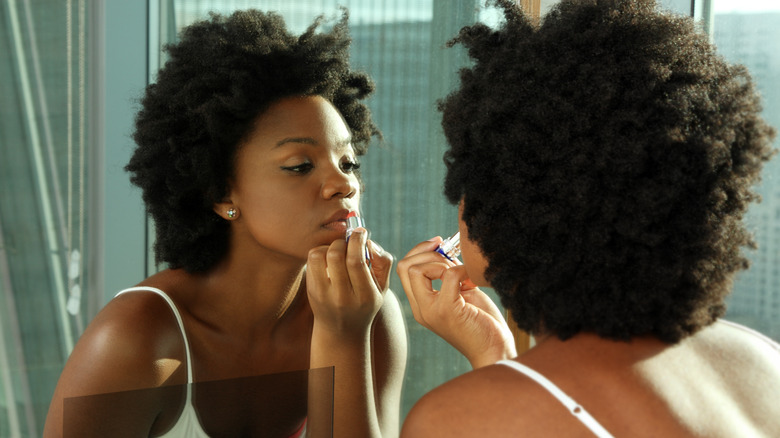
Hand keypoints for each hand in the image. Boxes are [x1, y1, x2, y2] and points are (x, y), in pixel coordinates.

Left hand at [307, 228, 392, 338]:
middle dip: (343, 242)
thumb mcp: (382, 288)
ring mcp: (324, 295)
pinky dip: (321, 252)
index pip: (356, 261)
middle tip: (349, 243)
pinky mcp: (312, 291)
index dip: (357, 240)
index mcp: (364, 296)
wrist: (342, 331)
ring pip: (319, 255)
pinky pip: (312, 261)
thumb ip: (382, 262)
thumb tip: (368, 242)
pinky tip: (329, 259)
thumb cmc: (365, 303)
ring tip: (338, 251)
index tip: (361, 233)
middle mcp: (342, 297)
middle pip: (336, 255)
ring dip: (329, 246)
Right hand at [397, 239, 515, 367]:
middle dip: (426, 251)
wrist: (495, 351)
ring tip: (462, 274)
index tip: (438, 244)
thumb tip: (444, 251)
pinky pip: (449, 275)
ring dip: (442, 262)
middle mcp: (421, 309)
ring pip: (418, 270)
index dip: (419, 251)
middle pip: (405, 266)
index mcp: (422, 305)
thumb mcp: (461, 293)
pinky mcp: (448, 311)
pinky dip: (463, 270)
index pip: (404, 269)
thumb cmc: (482, 322)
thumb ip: (448, 274)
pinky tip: (473, 281)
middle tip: (449, 255)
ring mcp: (431, 311)